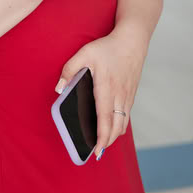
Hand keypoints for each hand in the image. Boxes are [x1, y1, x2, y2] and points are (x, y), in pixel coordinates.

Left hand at [55, 27, 146, 158]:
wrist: (132, 40)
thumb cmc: (108, 47)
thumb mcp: (85, 53)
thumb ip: (69, 69)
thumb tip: (60, 88)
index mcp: (107, 88)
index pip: (105, 118)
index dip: (102, 137)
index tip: (97, 150)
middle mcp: (119, 96)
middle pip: (116, 127)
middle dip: (107, 142)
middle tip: (97, 152)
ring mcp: (127, 96)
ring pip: (123, 123)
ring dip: (114, 135)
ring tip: (103, 143)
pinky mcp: (131, 94)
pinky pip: (126, 116)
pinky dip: (120, 125)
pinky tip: (112, 127)